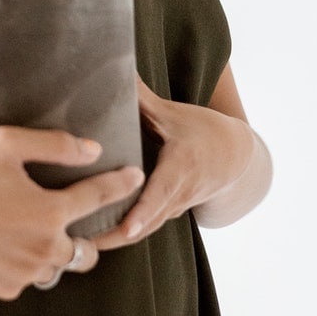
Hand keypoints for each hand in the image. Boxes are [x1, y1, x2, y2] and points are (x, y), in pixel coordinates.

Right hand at [0, 124, 144, 299]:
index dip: (119, 183)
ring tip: (40, 228)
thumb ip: (56, 146)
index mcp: (50, 214)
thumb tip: (93, 150)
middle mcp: (42, 251)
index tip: (134, 175)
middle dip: (88, 232)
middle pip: (85, 248)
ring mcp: (21, 274)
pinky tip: (9, 241)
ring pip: (56, 265)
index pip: (98, 198)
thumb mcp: (6, 142)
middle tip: (77, 214)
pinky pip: (27, 277)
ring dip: (55, 250)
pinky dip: (26, 262)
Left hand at [92, 78, 251, 250]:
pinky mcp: (169, 214)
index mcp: (182, 165)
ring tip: (79, 245)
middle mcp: (180, 191)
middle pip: (148, 220)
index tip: (127, 227)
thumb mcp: (173, 113)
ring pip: (145, 229)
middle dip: (117, 235)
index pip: (162, 191)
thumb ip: (142, 98)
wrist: (237, 158)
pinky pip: (145, 227)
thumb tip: (116, 70)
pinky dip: (121, 235)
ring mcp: (176, 207)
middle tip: (84, 243)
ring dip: (115, 240)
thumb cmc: (203, 131)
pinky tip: (91, 238)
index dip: (144, 211)